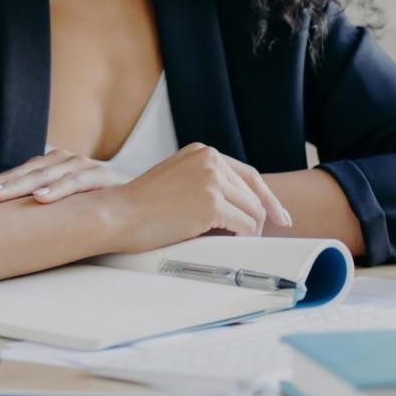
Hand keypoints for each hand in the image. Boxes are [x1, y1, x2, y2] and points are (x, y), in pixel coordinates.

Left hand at [0, 148, 129, 202]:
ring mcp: (79, 165)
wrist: (140, 203)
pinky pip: (75, 182)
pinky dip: (57, 190)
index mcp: (47, 167)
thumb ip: (35, 205)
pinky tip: (40, 198)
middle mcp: (60, 161)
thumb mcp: (61, 205)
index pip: (10, 176)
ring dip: (17, 186)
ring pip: (42, 174)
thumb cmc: (94, 205)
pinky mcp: (100, 175)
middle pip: (20, 173)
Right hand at [103, 142, 292, 253]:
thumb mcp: (177, 181)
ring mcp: (212, 179)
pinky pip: (246, 226)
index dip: (266, 197)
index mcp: (201, 151)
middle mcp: (210, 159)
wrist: (117, 215)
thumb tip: (240, 208)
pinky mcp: (212, 202)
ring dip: (248, 231)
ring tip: (229, 243)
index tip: (279, 216)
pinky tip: (227, 244)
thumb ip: (204, 183)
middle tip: (259, 239)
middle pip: (255, 193)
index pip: (247, 174)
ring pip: (254, 212)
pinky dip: (243, 239)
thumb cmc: (140, 207)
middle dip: (260, 218)